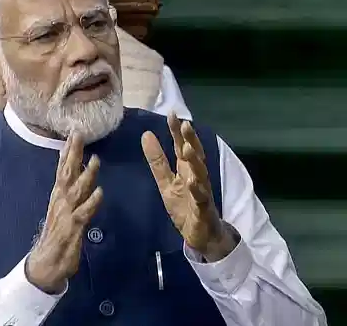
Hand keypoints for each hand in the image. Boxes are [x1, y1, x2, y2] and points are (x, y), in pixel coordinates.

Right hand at [25, 132, 102, 293]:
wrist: (46, 264)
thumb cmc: (57, 236)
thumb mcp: (62, 209)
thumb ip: (68, 191)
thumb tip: (73, 171)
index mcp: (58, 196)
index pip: (63, 169)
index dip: (68, 151)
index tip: (73, 133)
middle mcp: (60, 201)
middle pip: (67, 173)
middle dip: (73, 153)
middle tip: (78, 134)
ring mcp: (66, 214)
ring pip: (77, 190)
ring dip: (86, 175)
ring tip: (96, 160)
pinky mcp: (72, 228)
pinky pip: (84, 213)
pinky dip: (91, 202)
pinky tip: (100, 192)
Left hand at [141, 113, 236, 261]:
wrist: (202, 236)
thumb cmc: (185, 207)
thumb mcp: (166, 183)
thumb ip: (157, 161)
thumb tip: (146, 134)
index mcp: (186, 170)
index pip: (181, 147)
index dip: (176, 132)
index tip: (171, 114)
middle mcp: (197, 177)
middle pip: (194, 156)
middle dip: (190, 140)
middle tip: (185, 124)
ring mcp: (202, 192)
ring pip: (200, 174)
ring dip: (195, 161)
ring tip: (187, 148)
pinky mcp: (203, 210)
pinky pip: (201, 199)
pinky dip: (197, 190)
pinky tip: (192, 182)